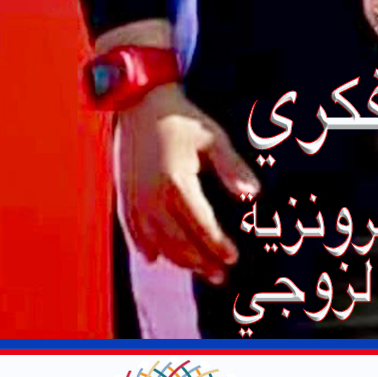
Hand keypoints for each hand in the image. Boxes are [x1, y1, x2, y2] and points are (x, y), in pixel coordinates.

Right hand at [116, 81, 260, 284]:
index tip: (233, 258)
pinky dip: (145, 245)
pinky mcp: (124, 193)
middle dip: (200, 261)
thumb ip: (232, 167)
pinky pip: (133, 229)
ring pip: (156, 240)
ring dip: (177, 259)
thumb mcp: (213, 137)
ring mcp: (135, 197)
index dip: (217, 245)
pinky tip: (155, 258)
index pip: (200, 225)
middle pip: (177, 240)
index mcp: (176, 182)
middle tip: (219, 275)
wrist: (140, 101)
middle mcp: (152, 196)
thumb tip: (253, 193)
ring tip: (197, 269)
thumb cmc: (182, 119)